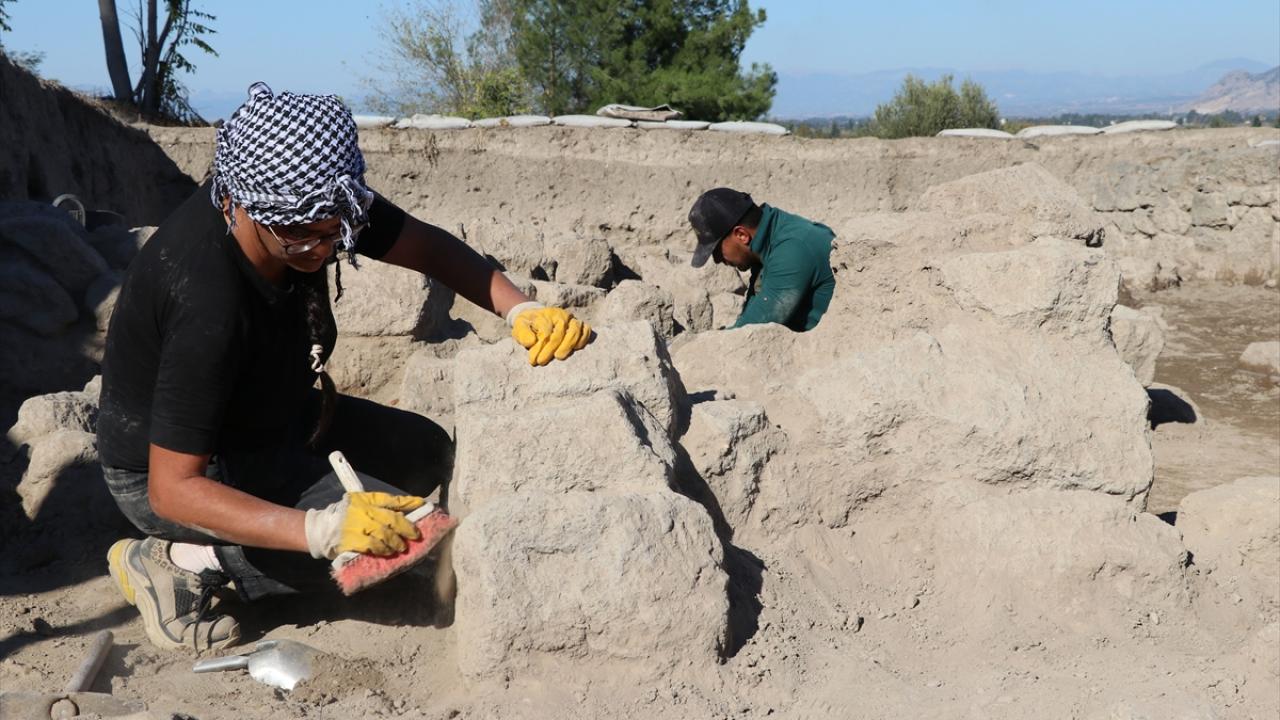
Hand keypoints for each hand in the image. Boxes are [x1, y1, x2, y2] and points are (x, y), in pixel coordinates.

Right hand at [304, 491, 424, 559]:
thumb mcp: (361, 502)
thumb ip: (380, 504)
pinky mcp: (352, 541)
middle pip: (392, 519)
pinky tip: (388, 552)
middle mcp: (363, 511)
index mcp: (366, 499)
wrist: (323, 528)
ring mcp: (357, 526)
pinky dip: (383, 550)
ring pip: (385, 535)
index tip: (422, 504)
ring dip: (396, 542)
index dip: (409, 502)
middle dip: (407, 528)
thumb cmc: (347, 515)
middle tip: (415, 535)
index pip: (391, 500)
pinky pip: (373, 546)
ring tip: (401, 547)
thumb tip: (407, 507)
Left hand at [507, 302, 591, 365]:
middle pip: (560, 332)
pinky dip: (583, 339)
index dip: (539, 347)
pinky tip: (575, 349)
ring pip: (575, 330)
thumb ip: (523, 334)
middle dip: (551, 349)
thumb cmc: (528, 325)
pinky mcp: (579, 324)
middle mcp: (559, 315)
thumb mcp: (519, 327)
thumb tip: (532, 342)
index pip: (545, 331)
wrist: (536, 318)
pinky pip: (586, 330)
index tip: (533, 360)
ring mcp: (571, 319)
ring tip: (559, 356)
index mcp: (544, 315)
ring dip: (568, 345)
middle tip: (542, 361)